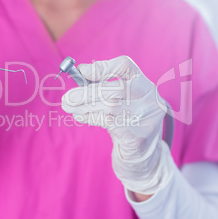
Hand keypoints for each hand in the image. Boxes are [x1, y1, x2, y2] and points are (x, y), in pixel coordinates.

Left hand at [61, 56, 173, 194]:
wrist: (142, 152)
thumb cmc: (124, 119)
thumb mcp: (118, 99)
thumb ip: (102, 85)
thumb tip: (80, 72)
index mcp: (144, 83)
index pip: (126, 66)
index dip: (103, 67)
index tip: (82, 71)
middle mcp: (150, 98)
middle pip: (117, 89)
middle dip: (88, 92)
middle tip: (67, 97)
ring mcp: (147, 118)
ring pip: (111, 108)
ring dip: (85, 106)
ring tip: (69, 106)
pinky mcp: (138, 136)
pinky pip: (109, 124)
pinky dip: (91, 118)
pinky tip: (80, 116)